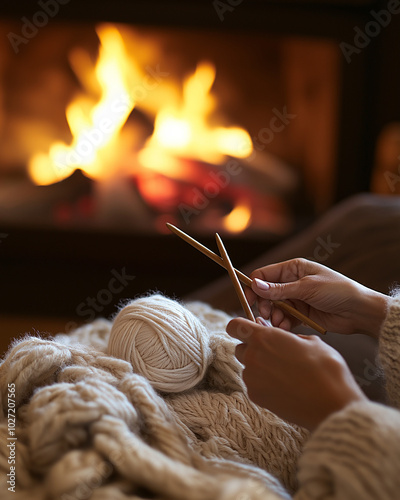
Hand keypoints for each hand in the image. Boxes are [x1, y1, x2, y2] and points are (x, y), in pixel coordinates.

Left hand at [226, 317, 366, 430]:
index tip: (249, 331)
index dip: (240, 327)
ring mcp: (252, 378)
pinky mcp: (256, 397)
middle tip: (274, 355)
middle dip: (252, 349)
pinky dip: (264, 385)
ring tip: (284, 374)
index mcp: (264, 337)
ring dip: (259, 368)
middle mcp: (253, 356)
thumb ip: (288, 337)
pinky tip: (284, 388)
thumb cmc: (326, 368)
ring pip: (247, 368)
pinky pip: (254, 385)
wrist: (333, 404)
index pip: (235, 326)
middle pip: (240, 348)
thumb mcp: (311, 341)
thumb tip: (283, 339)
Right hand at [245, 258, 388, 337]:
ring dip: (274, 316)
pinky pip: (284, 318)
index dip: (253, 287)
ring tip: (279, 322)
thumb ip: (279, 289)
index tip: (248, 301)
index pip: (264, 275)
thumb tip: (255, 285)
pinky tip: (286, 327)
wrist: (359, 311)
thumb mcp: (307, 288)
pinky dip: (282, 323)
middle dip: (264, 304)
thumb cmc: (337, 291)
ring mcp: (296, 299)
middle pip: (266, 293)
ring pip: (274, 307)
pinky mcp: (301, 314)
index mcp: (293, 268)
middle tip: (267, 315)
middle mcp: (292, 282)